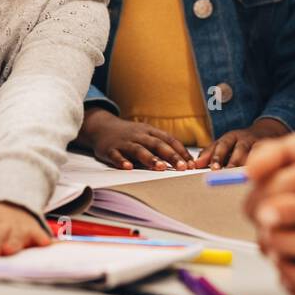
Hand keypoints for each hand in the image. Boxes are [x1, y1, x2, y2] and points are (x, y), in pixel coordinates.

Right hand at [79, 109, 193, 169]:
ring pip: (139, 149)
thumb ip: (163, 146)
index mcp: (150, 131)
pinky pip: (116, 155)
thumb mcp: (147, 135)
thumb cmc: (131, 135)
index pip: (170, 140)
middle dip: (171, 156)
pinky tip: (128, 167)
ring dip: (150, 158)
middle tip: (182, 167)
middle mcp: (139, 135)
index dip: (181, 151)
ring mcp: (125, 142)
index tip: (192, 164)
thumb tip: (185, 161)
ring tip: (160, 167)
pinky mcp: (110, 149)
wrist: (102, 127)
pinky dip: (122, 161)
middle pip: (157, 144)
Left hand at [193, 117, 288, 169]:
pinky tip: (261, 177)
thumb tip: (194, 164)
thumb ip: (209, 154)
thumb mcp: (223, 145)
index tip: (213, 168)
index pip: (222, 145)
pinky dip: (265, 166)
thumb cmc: (239, 144)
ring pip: (254, 155)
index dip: (217, 157)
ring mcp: (259, 144)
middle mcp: (245, 139)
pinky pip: (269, 158)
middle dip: (233, 163)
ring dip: (248, 167)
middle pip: (239, 150)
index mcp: (230, 137)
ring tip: (242, 179)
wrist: (265, 132)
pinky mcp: (272, 151)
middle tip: (227, 174)